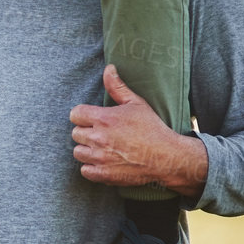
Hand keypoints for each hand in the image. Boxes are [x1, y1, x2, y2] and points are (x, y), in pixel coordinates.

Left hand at [68, 65, 205, 193]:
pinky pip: (85, 170)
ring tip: (102, 148)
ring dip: (87, 150)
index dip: (83, 116)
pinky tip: (103, 162)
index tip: (93, 119)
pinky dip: (91, 168)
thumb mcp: (136, 103)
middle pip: (75, 133)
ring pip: (78, 152)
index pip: (75, 114)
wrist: (168, 157)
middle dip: (86, 132)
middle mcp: (99, 138)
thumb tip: (108, 69)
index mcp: (104, 119)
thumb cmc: (152, 128)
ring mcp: (100, 158)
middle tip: (102, 134)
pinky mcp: (104, 175)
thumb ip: (117, 87)